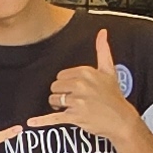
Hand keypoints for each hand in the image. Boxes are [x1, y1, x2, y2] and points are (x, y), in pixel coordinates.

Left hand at [37, 28, 144, 148]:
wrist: (121, 120)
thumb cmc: (114, 96)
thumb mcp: (109, 71)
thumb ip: (103, 50)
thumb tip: (102, 31)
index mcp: (86, 72)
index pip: (61, 75)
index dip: (66, 83)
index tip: (76, 89)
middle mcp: (81, 85)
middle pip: (55, 87)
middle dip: (61, 94)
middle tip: (74, 100)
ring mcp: (77, 101)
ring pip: (53, 100)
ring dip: (59, 105)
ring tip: (72, 108)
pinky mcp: (74, 116)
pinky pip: (53, 117)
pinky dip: (42, 120)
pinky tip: (31, 121)